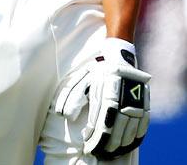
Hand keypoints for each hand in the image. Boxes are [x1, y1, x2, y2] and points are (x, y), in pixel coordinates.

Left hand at [55, 38, 149, 159]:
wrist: (120, 57)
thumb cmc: (98, 70)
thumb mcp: (83, 79)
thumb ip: (73, 96)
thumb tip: (65, 115)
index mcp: (108, 94)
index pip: (102, 125)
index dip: (95, 139)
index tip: (88, 147)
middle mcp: (124, 101)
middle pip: (116, 132)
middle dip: (107, 146)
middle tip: (99, 153)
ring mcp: (137, 104)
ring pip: (130, 133)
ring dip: (120, 145)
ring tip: (110, 152)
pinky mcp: (145, 105)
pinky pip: (142, 128)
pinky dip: (135, 139)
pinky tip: (127, 145)